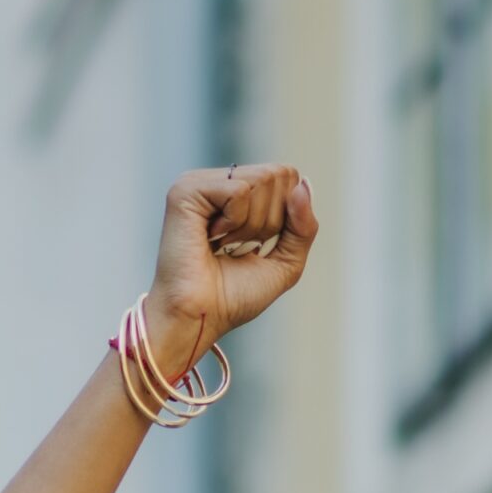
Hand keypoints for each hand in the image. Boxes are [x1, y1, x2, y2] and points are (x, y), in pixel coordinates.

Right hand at [144, 163, 319, 366]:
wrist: (201, 318)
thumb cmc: (232, 297)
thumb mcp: (286, 262)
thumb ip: (304, 226)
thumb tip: (304, 184)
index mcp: (237, 193)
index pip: (288, 177)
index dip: (287, 216)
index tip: (256, 246)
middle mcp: (218, 182)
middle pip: (279, 174)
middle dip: (271, 221)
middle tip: (237, 247)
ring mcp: (200, 183)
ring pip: (263, 179)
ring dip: (253, 225)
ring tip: (222, 245)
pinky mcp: (187, 190)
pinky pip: (239, 189)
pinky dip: (235, 221)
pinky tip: (210, 238)